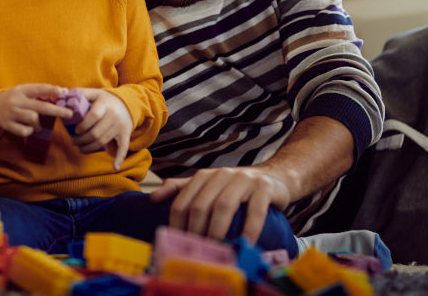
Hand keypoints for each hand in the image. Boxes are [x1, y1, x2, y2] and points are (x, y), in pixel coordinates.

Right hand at [0, 83, 72, 137]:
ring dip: (39, 123)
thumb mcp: (26, 91)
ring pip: (33, 119)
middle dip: (57, 110)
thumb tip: (63, 91)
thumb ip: (43, 91)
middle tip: (69, 114)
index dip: (51, 90)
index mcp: (22, 90)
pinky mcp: (8, 125)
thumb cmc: (16, 98)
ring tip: (38, 124)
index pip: (39, 89)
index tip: (62, 93)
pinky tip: (28, 128)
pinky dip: (30, 131)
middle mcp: (16, 101)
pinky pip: (25, 131)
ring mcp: (11, 113)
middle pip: (40, 106)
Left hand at [70, 89, 132, 169]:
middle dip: (82, 140)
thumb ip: (81, 93)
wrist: (129, 102)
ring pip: (103, 141)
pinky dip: (119, 158)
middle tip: (73, 141)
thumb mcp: (95, 92)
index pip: (93, 116)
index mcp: (105, 104)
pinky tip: (114, 167)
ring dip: (89, 148)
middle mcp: (114, 116)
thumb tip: (63, 93)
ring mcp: (120, 126)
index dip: (82, 126)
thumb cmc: (106, 99)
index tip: (75, 130)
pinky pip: (124, 148)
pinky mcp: (126, 134)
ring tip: (80, 148)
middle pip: (96, 133)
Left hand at [149, 166, 291, 242]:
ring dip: (217, 231)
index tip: (179, 245)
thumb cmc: (236, 187)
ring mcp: (244, 179)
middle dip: (196, 232)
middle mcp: (222, 174)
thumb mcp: (208, 185)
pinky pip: (255, 210)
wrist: (275, 178)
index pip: (183, 202)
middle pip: (201, 205)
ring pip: (224, 206)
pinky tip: (244, 243)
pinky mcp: (264, 188)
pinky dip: (248, 229)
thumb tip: (152, 198)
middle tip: (197, 252)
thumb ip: (181, 188)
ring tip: (216, 250)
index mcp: (204, 176)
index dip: (178, 225)